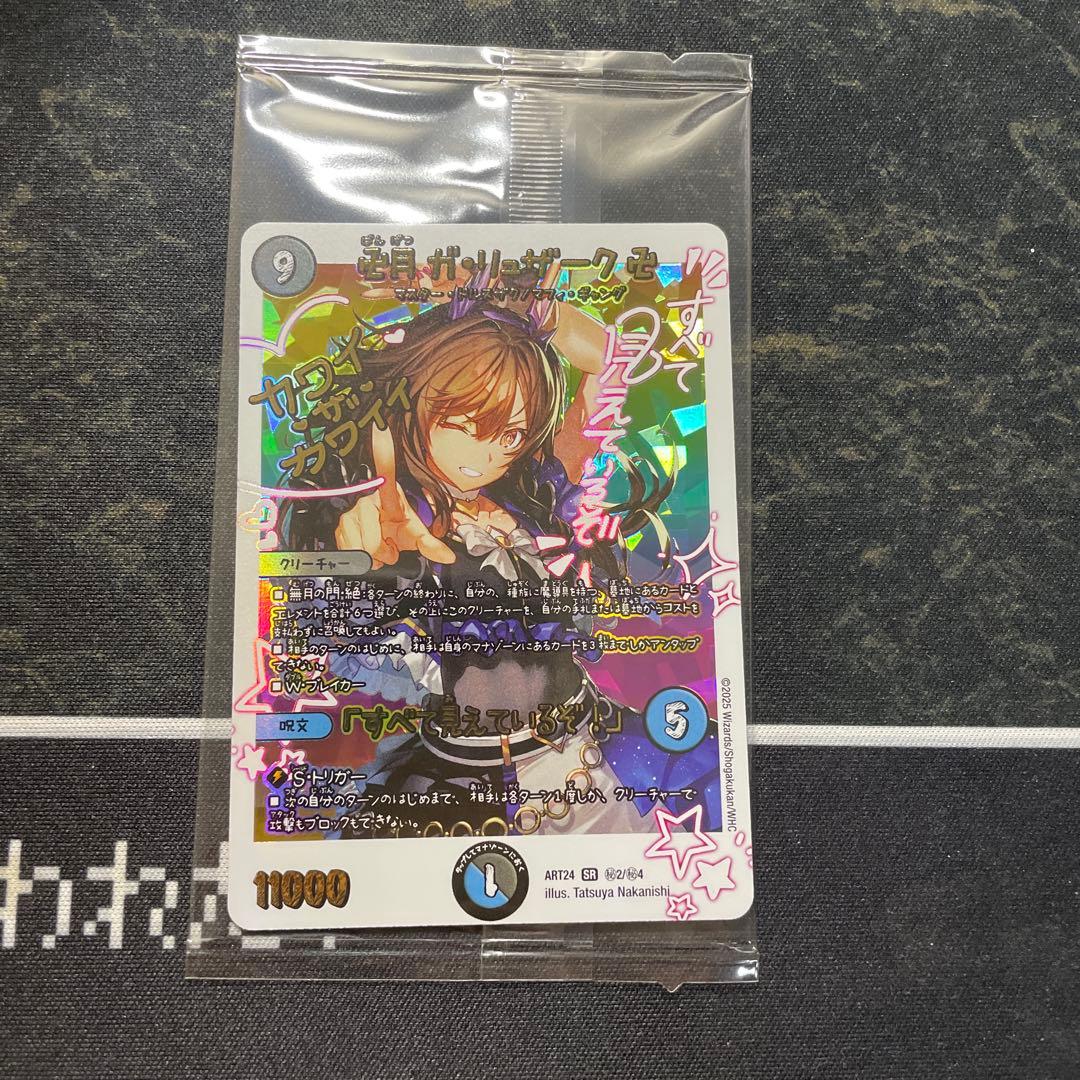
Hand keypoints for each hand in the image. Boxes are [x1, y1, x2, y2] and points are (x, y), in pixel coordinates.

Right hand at [333, 423, 455, 567]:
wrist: (381, 537)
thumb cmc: (397, 528)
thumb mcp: (416, 535)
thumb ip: (432, 546)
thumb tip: (448, 557)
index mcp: (388, 497)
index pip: (385, 475)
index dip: (384, 455)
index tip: (382, 432)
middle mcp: (367, 501)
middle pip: (373, 542)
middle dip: (384, 553)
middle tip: (390, 547)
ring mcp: (351, 515)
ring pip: (361, 550)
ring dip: (373, 558)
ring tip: (380, 548)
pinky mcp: (339, 527)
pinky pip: (349, 552)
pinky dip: (361, 559)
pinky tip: (367, 550)